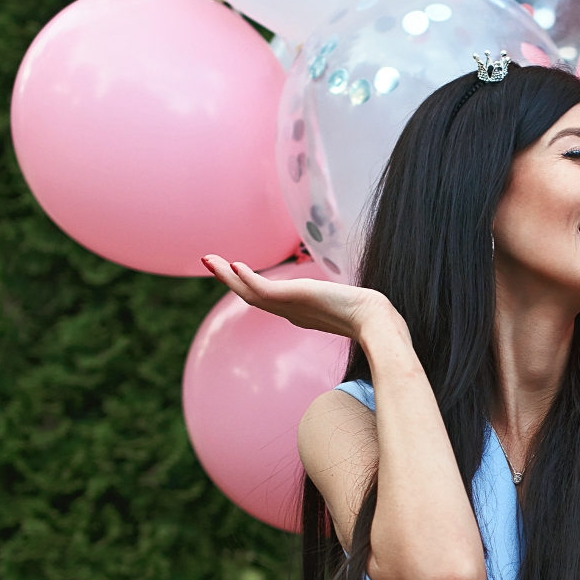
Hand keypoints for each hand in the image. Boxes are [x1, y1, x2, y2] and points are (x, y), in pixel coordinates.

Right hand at [201, 254, 401, 341]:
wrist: (373, 320)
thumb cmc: (366, 315)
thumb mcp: (345, 304)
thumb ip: (338, 302)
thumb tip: (353, 300)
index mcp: (296, 312)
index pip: (264, 297)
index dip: (245, 285)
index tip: (232, 270)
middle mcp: (289, 312)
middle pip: (250, 295)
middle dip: (227, 278)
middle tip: (207, 260)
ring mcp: (289, 308)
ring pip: (250, 292)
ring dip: (227, 276)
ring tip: (209, 260)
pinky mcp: (294, 298)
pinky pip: (263, 289)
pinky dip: (247, 278)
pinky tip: (234, 264)